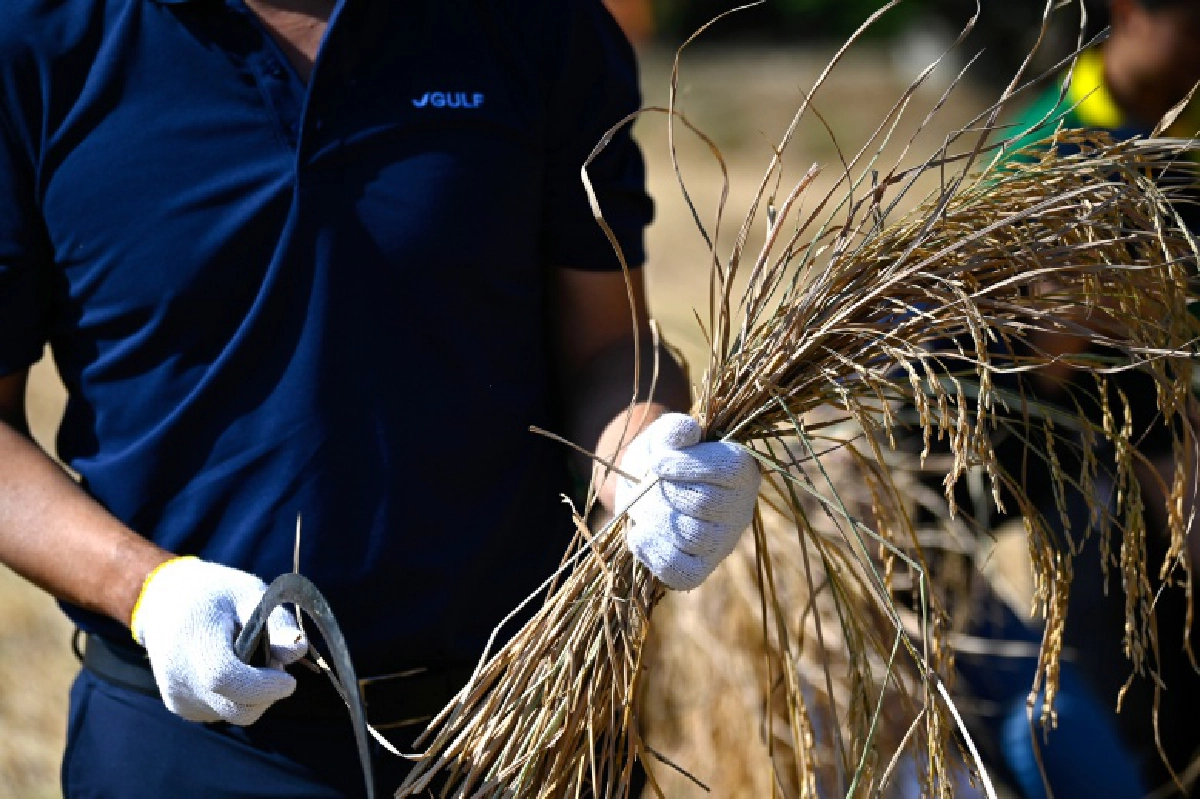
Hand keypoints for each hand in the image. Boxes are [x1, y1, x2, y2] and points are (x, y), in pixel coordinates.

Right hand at [131, 557, 308, 724]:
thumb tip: (297, 651)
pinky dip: (236, 698)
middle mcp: (180, 676)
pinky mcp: (180, 706)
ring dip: (252, 695)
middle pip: (236, 709)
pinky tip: (231, 668)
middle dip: (266, 693)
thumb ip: (277, 623)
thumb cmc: (216, 594)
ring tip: (248, 659)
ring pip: (232, 714)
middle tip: (274, 663)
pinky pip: (220, 713)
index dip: (263, 686)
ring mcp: (177, 696)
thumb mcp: (250, 594)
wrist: (165, 601)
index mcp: (195, 641)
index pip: (228, 680)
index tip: (289, 680)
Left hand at [616, 413, 759, 590]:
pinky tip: (639, 533)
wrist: (642, 486)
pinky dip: (655, 555)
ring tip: (646, 507)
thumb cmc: (660, 456)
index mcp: (740, 469)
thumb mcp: (662, 434)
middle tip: (651, 484)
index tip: (657, 462)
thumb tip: (687, 433)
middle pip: (707, 504)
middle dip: (668, 492)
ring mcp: (723, 542)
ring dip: (660, 520)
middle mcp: (741, 508)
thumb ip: (673, 429)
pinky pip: (684, 573)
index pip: (726, 470)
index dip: (687, 466)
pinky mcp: (702, 567)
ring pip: (696, 538)